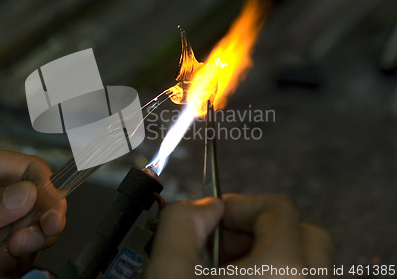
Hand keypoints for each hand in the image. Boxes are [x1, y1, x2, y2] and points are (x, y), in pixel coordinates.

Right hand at [148, 194, 331, 278]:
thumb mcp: (170, 270)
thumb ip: (181, 222)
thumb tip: (202, 206)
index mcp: (282, 271)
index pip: (278, 208)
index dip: (241, 204)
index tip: (216, 215)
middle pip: (305, 233)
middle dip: (261, 228)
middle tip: (225, 241)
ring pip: (304, 261)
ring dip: (266, 252)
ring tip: (226, 267)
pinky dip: (272, 273)